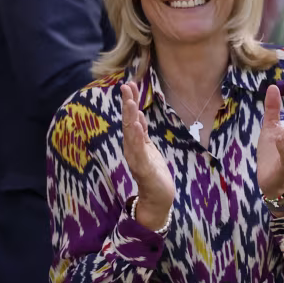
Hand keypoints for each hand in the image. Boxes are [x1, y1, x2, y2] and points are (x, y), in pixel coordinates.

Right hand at [121, 82, 174, 229]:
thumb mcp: (149, 148)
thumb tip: (139, 114)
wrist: (156, 198)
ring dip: (130, 117)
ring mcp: (136, 157)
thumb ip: (142, 133)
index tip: (129, 85)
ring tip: (130, 101)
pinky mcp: (143, 167)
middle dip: (127, 104)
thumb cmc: (153, 173)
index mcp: (134, 142)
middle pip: (128, 122)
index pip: (131, 118)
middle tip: (126, 86)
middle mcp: (131, 148)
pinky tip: (136, 125)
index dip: (130, 102)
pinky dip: (136, 136)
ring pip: (131, 133)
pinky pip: (139, 149)